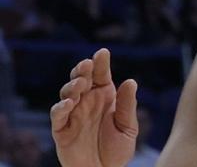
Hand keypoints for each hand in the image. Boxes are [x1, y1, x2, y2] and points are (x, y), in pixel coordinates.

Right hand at [50, 49, 137, 166]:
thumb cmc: (117, 151)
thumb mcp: (127, 128)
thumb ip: (127, 106)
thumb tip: (131, 81)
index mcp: (105, 96)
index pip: (101, 74)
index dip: (100, 62)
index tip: (102, 53)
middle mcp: (87, 101)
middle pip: (81, 78)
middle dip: (82, 69)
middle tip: (87, 65)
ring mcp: (73, 114)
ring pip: (67, 93)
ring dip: (72, 86)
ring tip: (81, 84)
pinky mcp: (61, 130)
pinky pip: (57, 116)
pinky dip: (60, 108)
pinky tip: (68, 104)